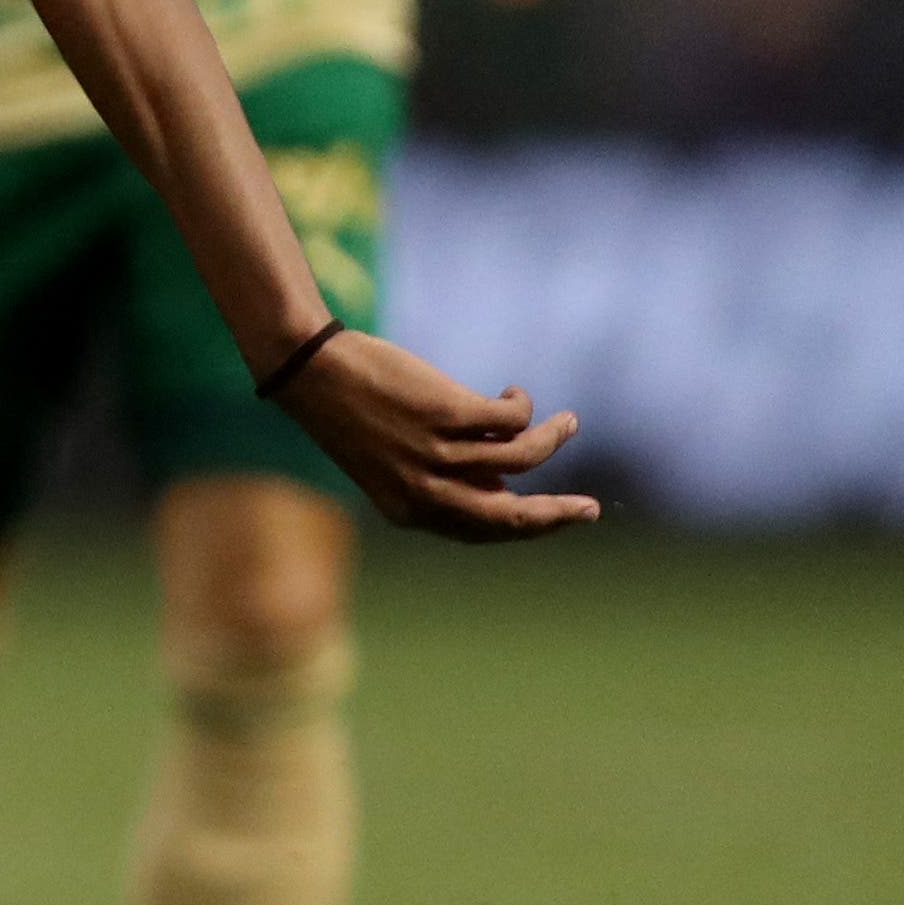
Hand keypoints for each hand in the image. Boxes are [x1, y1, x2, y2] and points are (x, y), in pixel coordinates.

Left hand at [269, 328, 599, 541]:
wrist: (312, 374)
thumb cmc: (353, 414)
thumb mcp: (393, 461)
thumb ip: (444, 479)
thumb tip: (503, 482)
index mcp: (410, 510)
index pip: (482, 531)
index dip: (528, 526)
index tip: (562, 518)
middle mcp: (425, 489)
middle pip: (510, 515)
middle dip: (557, 515)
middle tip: (591, 509)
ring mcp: (436, 453)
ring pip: (522, 458)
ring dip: (552, 439)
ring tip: (567, 421)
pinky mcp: (447, 414)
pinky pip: (511, 419)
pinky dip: (523, 406)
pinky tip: (514, 394)